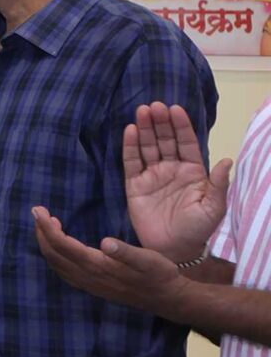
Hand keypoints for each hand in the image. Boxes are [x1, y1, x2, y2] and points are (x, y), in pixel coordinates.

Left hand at [33, 206, 195, 322]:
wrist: (167, 299)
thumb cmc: (159, 275)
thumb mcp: (149, 261)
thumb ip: (126, 252)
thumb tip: (106, 242)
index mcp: (98, 266)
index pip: (63, 245)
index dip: (47, 228)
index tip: (39, 210)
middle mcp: (88, 277)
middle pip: (54, 254)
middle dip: (42, 233)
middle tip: (37, 212)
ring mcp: (88, 284)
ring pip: (57, 264)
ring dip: (46, 244)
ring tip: (44, 226)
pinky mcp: (92, 287)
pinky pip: (64, 272)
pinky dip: (54, 257)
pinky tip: (57, 249)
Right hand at [121, 101, 229, 260]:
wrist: (173, 250)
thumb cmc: (197, 229)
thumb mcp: (214, 208)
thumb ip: (218, 184)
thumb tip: (226, 160)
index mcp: (193, 171)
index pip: (186, 143)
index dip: (181, 126)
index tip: (176, 109)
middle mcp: (171, 169)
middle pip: (165, 140)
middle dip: (160, 122)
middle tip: (155, 106)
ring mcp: (152, 175)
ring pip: (148, 146)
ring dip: (144, 128)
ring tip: (141, 112)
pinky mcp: (134, 185)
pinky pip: (131, 162)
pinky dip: (129, 146)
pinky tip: (129, 131)